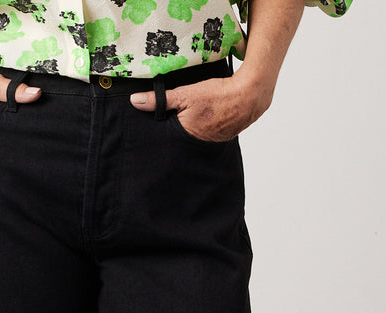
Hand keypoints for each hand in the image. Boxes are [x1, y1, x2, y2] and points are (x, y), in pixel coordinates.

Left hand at [130, 73, 272, 142]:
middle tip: (180, 121)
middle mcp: (199, 145)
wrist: (251, 94)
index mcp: (186, 136)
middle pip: (183, 141)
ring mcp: (214, 142)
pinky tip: (211, 118)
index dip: (163, 134)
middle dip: (178, 134)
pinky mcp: (226, 136)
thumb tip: (135, 101)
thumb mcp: (185, 94)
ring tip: (196, 120)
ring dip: (195, 131)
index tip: (155, 132)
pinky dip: (209, 128)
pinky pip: (212, 134)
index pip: (168, 140)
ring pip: (198, 138)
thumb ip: (160, 100)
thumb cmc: (218, 95)